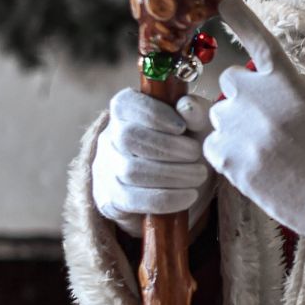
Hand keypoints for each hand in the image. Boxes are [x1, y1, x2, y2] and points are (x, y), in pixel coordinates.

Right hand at [92, 88, 214, 236]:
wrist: (178, 186)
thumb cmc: (187, 144)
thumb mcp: (198, 125)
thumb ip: (196, 112)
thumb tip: (187, 106)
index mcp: (125, 111)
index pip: (125, 105)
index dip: (154, 114)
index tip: (182, 126)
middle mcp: (109, 138)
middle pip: (128, 137)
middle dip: (168, 147)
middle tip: (196, 153)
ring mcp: (106, 170)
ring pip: (130, 171)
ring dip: (172, 174)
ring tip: (199, 174)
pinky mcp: (110, 199)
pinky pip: (131, 200)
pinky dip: (166, 198)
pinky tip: (189, 195)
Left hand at [204, 0, 304, 238]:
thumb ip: (294, 87)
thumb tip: (267, 85)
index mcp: (287, 80)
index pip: (259, 42)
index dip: (242, 21)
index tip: (225, 2)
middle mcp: (257, 96)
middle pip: (230, 82)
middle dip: (243, 97)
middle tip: (268, 123)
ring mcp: (238, 127)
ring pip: (217, 115)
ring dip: (233, 126)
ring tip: (266, 151)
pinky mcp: (227, 159)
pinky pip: (211, 146)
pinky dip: (226, 154)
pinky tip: (255, 166)